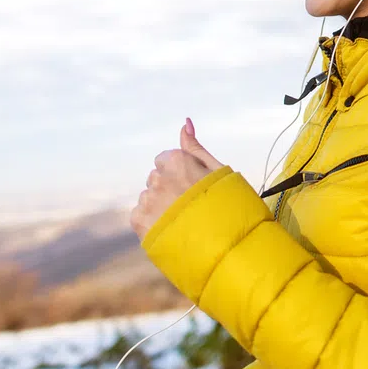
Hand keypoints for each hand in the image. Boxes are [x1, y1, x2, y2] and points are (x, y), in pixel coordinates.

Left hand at [129, 119, 221, 240]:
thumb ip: (195, 148)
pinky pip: (140, 215)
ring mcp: (147, 201)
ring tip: (182, 221)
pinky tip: (171, 229)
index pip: (165, 160)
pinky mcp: (140, 222)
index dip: (181, 175)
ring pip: (148, 198)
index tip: (194, 189)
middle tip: (189, 206)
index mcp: (176, 161)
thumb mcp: (217, 171)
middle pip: (155, 179)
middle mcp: (157, 178)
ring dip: (160, 207)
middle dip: (168, 189)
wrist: (225, 245)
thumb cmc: (227, 205)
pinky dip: (152, 222)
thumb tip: (184, 123)